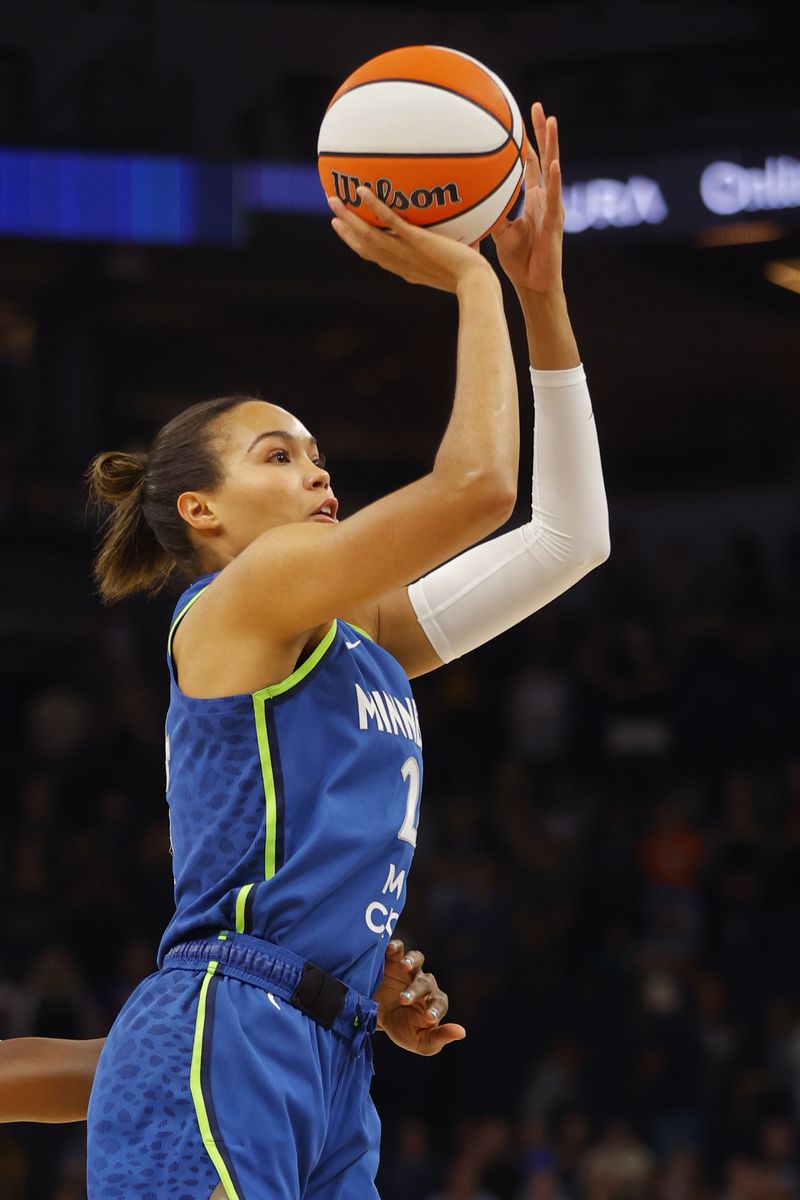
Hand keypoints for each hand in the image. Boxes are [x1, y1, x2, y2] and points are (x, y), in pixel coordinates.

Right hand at [329, 187, 493, 293]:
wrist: (475, 283)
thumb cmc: (471, 277)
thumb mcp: (452, 264)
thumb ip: (447, 249)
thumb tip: (458, 232)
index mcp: (405, 270)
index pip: (375, 256)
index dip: (357, 242)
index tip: (344, 229)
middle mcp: (400, 262)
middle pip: (364, 245)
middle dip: (345, 229)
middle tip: (332, 211)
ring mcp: (406, 251)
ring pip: (369, 234)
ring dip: (349, 216)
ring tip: (334, 199)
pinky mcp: (416, 241)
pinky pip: (390, 222)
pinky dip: (374, 206)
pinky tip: (363, 190)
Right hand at [374, 940, 465, 1055]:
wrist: (375, 1015)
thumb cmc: (403, 1028)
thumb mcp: (420, 1042)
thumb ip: (439, 1038)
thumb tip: (462, 1032)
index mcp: (433, 1002)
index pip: (440, 1002)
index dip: (436, 1009)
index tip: (429, 1019)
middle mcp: (424, 982)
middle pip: (425, 982)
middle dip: (415, 990)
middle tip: (403, 1000)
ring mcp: (408, 969)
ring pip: (417, 959)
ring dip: (412, 960)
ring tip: (404, 966)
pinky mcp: (392, 960)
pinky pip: (397, 949)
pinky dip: (395, 946)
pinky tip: (391, 948)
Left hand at [492, 102, 564, 294]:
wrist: (534, 284)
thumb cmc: (518, 261)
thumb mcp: (499, 232)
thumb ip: (490, 212)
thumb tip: (470, 199)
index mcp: (532, 199)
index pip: (530, 164)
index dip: (526, 142)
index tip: (519, 118)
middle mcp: (545, 197)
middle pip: (545, 157)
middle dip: (542, 132)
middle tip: (538, 107)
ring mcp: (553, 207)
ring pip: (554, 170)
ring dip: (553, 145)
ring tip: (552, 121)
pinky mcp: (556, 222)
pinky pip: (555, 198)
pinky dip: (555, 181)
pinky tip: (555, 164)